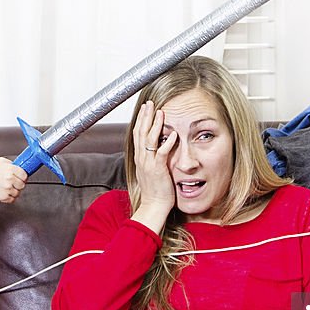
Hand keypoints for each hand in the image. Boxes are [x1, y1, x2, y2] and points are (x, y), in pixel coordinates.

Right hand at [0, 157, 27, 203]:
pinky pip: (12, 199)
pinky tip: (4, 192)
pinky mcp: (5, 196)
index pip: (25, 175)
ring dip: (13, 191)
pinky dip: (9, 197)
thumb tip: (19, 165)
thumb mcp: (0, 161)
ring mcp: (8, 188)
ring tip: (6, 187)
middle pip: (22, 185)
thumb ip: (11, 162)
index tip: (20, 178)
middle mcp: (10, 179)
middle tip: (12, 183)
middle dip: (18, 184)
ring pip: (18, 193)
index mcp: (10, 169)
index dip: (23, 177)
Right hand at [131, 101, 177, 227]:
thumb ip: (152, 159)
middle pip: (140, 132)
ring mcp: (148, 163)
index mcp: (139, 158)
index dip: (141, 120)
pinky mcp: (157, 170)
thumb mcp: (150, 172)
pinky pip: (161, 153)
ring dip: (155, 124)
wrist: (153, 206)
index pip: (137, 134)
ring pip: (149, 139)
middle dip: (145, 116)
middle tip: (149, 103)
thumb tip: (157, 149)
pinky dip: (166, 142)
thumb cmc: (155, 192)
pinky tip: (172, 134)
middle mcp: (141, 158)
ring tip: (160, 112)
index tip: (145, 109)